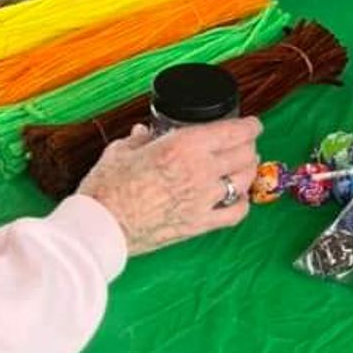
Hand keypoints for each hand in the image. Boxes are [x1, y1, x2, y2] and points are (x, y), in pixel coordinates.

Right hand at [78, 119, 262, 256]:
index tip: (253, 124)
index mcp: (183, 146)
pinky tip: (237, 198)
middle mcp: (200, 171)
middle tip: (247, 143)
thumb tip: (143, 133)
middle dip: (250, 145)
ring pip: (244, 182)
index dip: (249, 126)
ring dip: (248, 171)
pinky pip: (235, 214)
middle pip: (244, 154)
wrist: (100, 228)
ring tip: (245, 166)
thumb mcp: (121, 151)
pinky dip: (242, 204)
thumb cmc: (106, 188)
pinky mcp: (199, 225)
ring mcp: (203, 200)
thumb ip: (139, 140)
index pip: (232, 132)